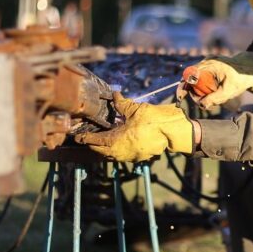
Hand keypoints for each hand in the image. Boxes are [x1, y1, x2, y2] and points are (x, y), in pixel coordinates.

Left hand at [75, 92, 192, 161]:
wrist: (174, 132)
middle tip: (86, 138)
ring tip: (100, 139)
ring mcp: (131, 156)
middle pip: (101, 151)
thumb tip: (114, 94)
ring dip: (104, 148)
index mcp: (118, 141)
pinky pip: (122, 155)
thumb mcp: (135, 109)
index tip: (78, 137)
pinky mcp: (139, 157)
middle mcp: (122, 152)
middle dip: (93, 145)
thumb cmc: (155, 120)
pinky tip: (116, 141)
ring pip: (111, 155)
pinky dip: (116, 149)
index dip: (86, 139)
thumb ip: (121, 103)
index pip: (96, 142)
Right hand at [176, 52, 252, 107]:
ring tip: (211, 99)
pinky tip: (213, 93)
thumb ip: (215, 98)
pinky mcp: (209, 67)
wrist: (250, 70)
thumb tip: (201, 105)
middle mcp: (207, 61)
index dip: (183, 85)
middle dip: (193, 92)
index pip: (190, 74)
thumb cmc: (240, 79)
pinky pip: (201, 78)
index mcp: (210, 64)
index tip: (181, 97)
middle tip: (201, 103)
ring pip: (196, 79)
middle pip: (190, 77)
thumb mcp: (229, 91)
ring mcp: (208, 63)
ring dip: (199, 90)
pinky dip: (204, 87)